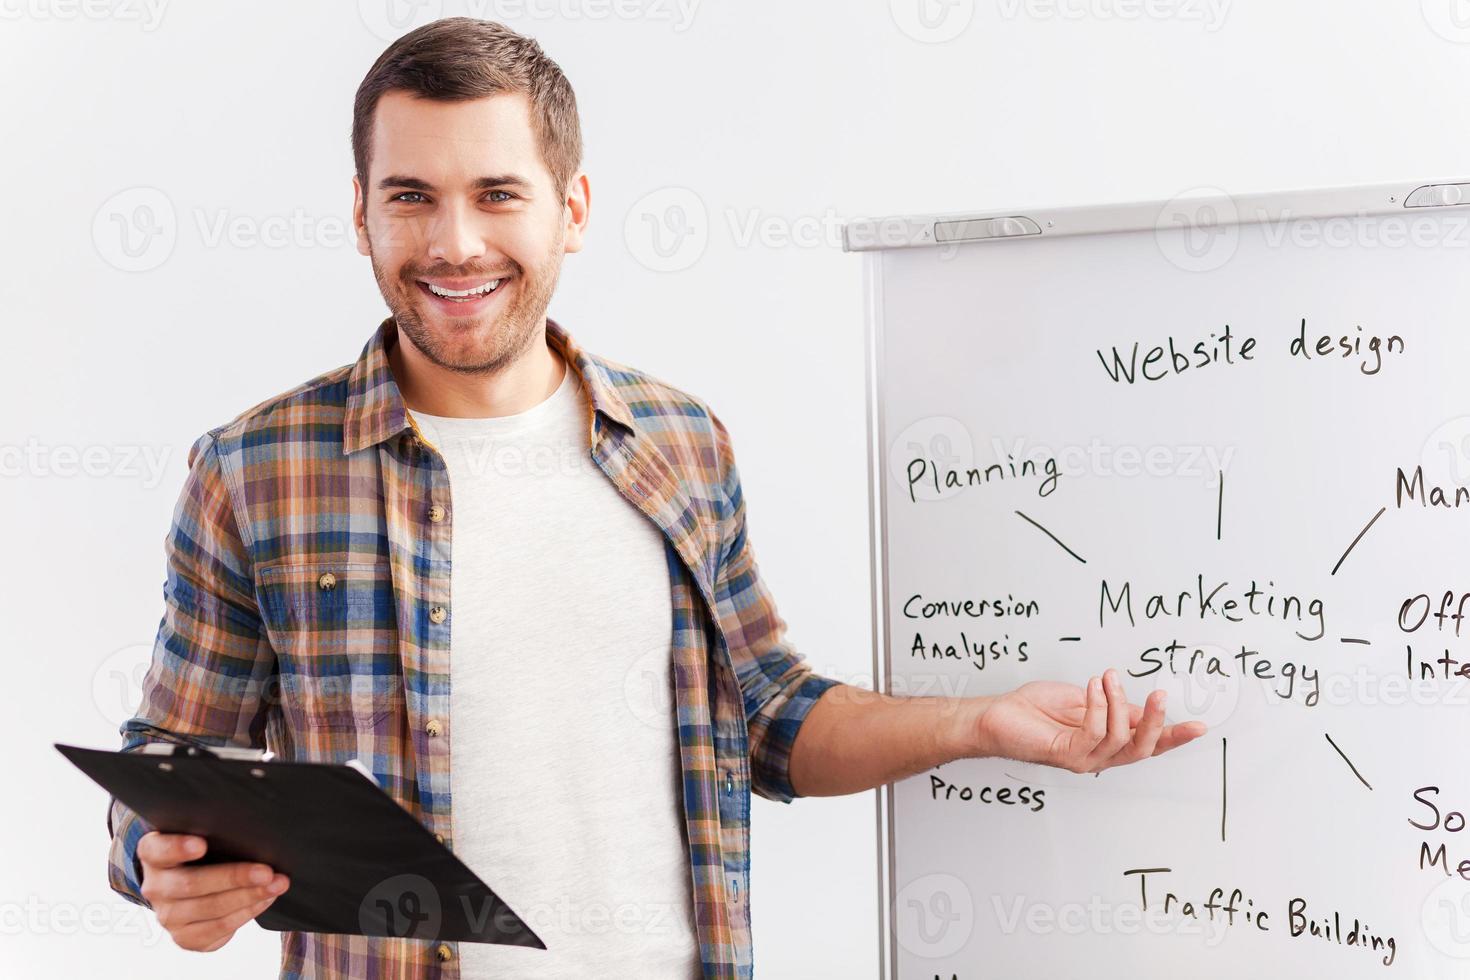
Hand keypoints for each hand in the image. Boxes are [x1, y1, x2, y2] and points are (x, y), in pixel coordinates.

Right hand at [138, 832, 289, 951]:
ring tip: (277, 885)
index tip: (201, 844)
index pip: (158, 850)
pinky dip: (247, 913)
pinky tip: (265, 900)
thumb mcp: (200, 836)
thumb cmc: (202, 854)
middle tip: (266, 871)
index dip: (177, 848)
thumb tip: (256, 829)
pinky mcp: (184, 937)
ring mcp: (168, 916)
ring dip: (249, 897)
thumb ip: (215, 832)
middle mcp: (155, 887)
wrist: (186, 888)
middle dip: (234, 877)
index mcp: (153, 855)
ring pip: (210, 908)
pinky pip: (218, 928)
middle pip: (192, 884)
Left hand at [970, 668, 1206, 773]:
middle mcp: (1099, 756)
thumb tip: (1140, 705)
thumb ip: (1113, 706)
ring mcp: (1082, 758)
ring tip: (1107, 677)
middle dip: (1155, 722)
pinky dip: (1096, 706)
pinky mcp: (1064, 753)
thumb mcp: (1084, 700)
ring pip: (1119, 739)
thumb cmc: (1035, 708)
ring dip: (1118, 702)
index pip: (1148, 744)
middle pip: (1141, 748)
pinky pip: (1093, 732)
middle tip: (1159, 695)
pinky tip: (1091, 687)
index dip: (1174, 736)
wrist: (997, 716)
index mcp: (1107, 743)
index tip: (1199, 726)